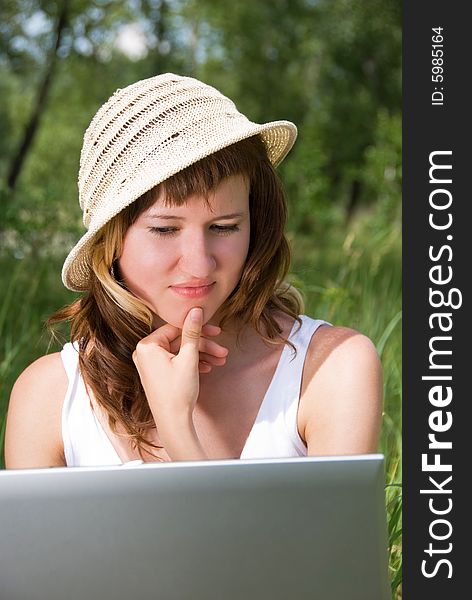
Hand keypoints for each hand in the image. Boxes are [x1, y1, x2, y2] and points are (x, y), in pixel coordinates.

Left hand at [132, 307, 226, 421]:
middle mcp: (145, 353)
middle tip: (222, 349)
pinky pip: (177, 362)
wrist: (173, 423)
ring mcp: (150, 364)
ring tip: (221, 360)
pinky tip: (209, 367)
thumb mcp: (189, 358)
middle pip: (180, 341)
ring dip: (202, 355)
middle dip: (203, 346)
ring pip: (181, 352)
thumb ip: (192, 332)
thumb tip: (195, 310)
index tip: (216, 330)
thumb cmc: (177, 392)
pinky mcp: (157, 374)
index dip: (198, 329)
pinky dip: (192, 363)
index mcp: (147, 346)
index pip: (176, 328)